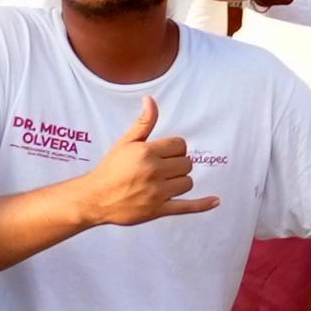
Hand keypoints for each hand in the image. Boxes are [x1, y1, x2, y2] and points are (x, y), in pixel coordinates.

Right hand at [73, 96, 213, 229]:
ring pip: (188, 182)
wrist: (95, 198)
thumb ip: (143, 123)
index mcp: (147, 152)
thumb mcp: (126, 142)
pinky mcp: (158, 210)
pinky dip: (202, 205)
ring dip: (180, 181)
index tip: (164, 153)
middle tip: (162, 168)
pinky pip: (187, 207)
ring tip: (165, 181)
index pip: (180, 145)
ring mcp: (157, 193)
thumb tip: (150, 100)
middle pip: (186, 163)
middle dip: (177, 164)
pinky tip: (215, 201)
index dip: (174, 148)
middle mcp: (154, 172)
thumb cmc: (110, 169)